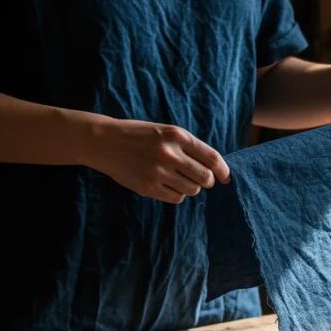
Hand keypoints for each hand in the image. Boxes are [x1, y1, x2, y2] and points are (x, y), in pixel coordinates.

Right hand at [86, 118, 229, 203]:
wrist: (105, 142)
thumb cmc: (139, 136)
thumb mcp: (165, 132)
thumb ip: (188, 146)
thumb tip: (215, 168)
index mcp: (177, 136)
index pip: (211, 157)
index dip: (223, 170)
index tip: (225, 177)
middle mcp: (169, 153)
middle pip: (205, 177)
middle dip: (207, 181)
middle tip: (200, 179)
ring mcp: (158, 171)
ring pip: (192, 190)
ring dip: (191, 187)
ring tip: (179, 179)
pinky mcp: (148, 186)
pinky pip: (176, 198)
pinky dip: (177, 194)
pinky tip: (168, 185)